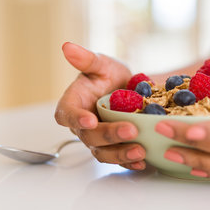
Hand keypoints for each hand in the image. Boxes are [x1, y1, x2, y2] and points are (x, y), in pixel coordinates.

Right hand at [54, 42, 147, 170]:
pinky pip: (119, 159)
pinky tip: (144, 161)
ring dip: (120, 154)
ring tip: (140, 151)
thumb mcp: (102, 64)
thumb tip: (67, 47)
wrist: (132, 89)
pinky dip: (130, 162)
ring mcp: (99, 140)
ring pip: (103, 153)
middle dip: (109, 136)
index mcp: (74, 104)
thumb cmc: (110, 76)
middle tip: (130, 130)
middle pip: (89, 137)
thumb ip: (87, 60)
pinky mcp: (115, 148)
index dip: (76, 119)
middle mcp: (83, 125)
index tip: (90, 120)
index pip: (66, 114)